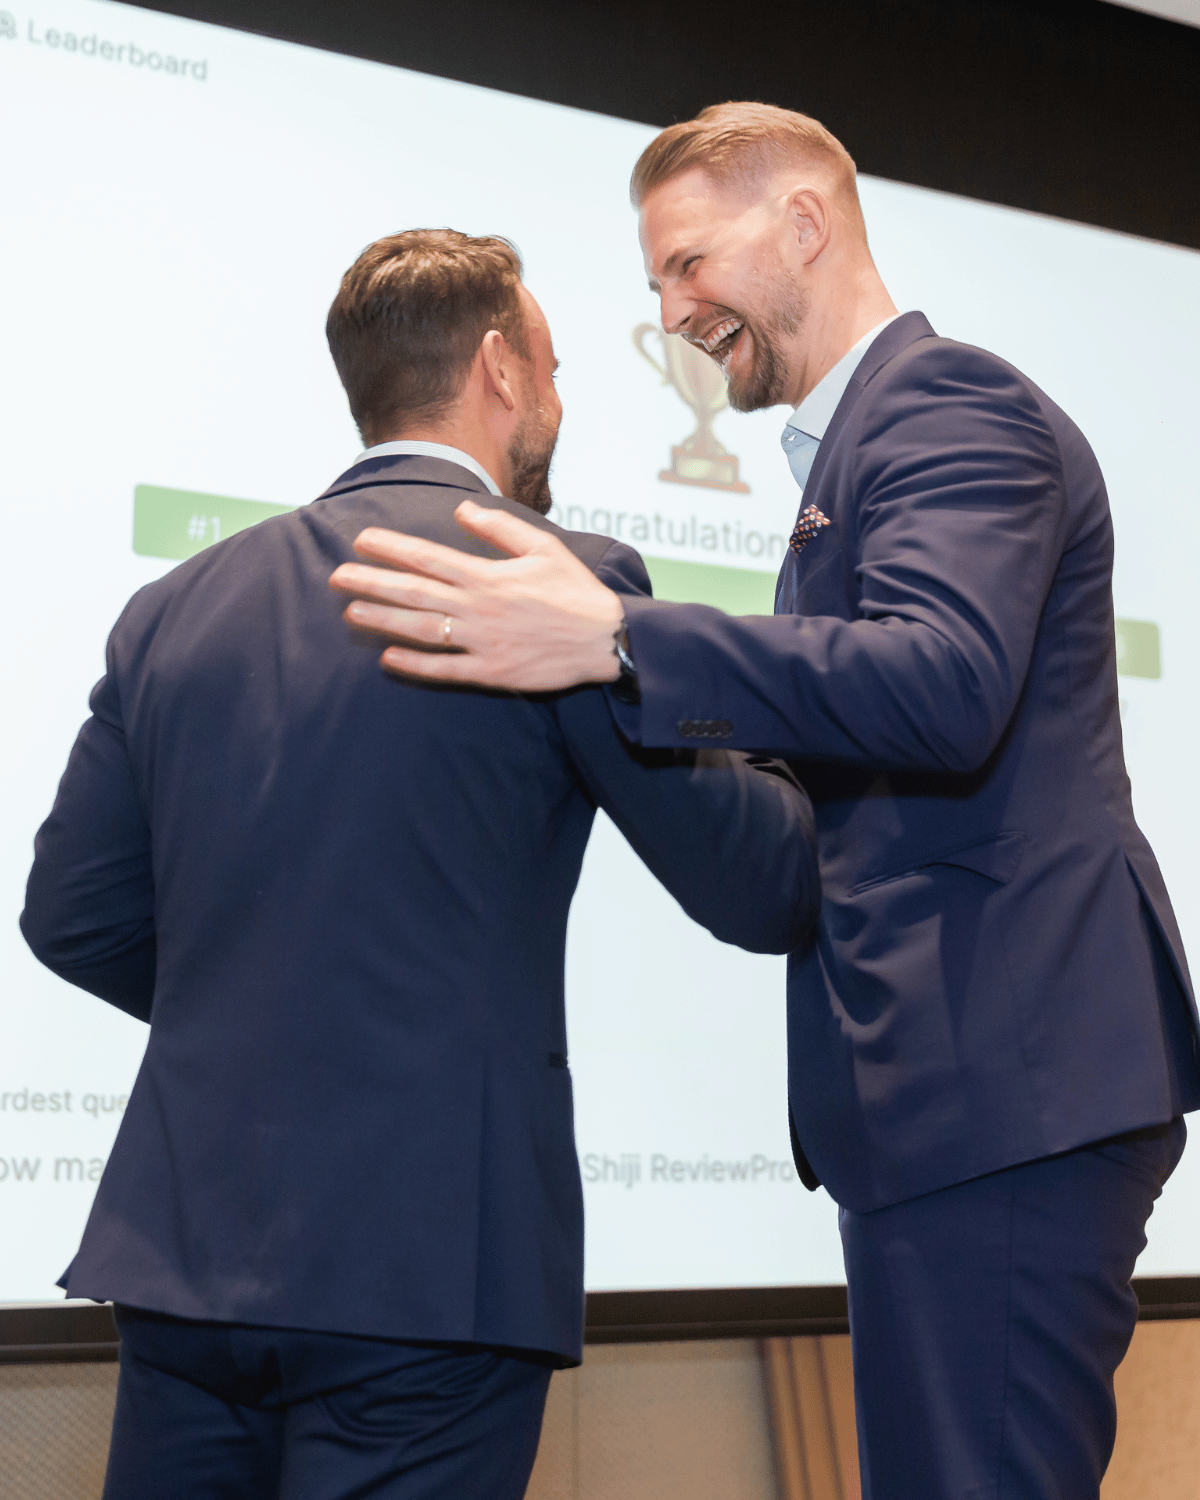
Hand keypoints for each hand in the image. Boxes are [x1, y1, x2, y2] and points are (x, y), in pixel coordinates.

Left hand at [328, 500, 624, 690]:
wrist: (606, 640)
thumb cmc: (575, 591)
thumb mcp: (542, 547)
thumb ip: (499, 528)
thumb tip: (461, 509)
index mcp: (488, 576)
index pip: (427, 557)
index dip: (390, 548)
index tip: (361, 540)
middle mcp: (478, 609)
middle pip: (413, 593)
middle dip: (371, 583)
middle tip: (336, 577)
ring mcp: (482, 643)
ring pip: (421, 631)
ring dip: (383, 621)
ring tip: (351, 612)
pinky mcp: (492, 672)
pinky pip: (444, 670)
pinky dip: (414, 665)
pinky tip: (387, 658)